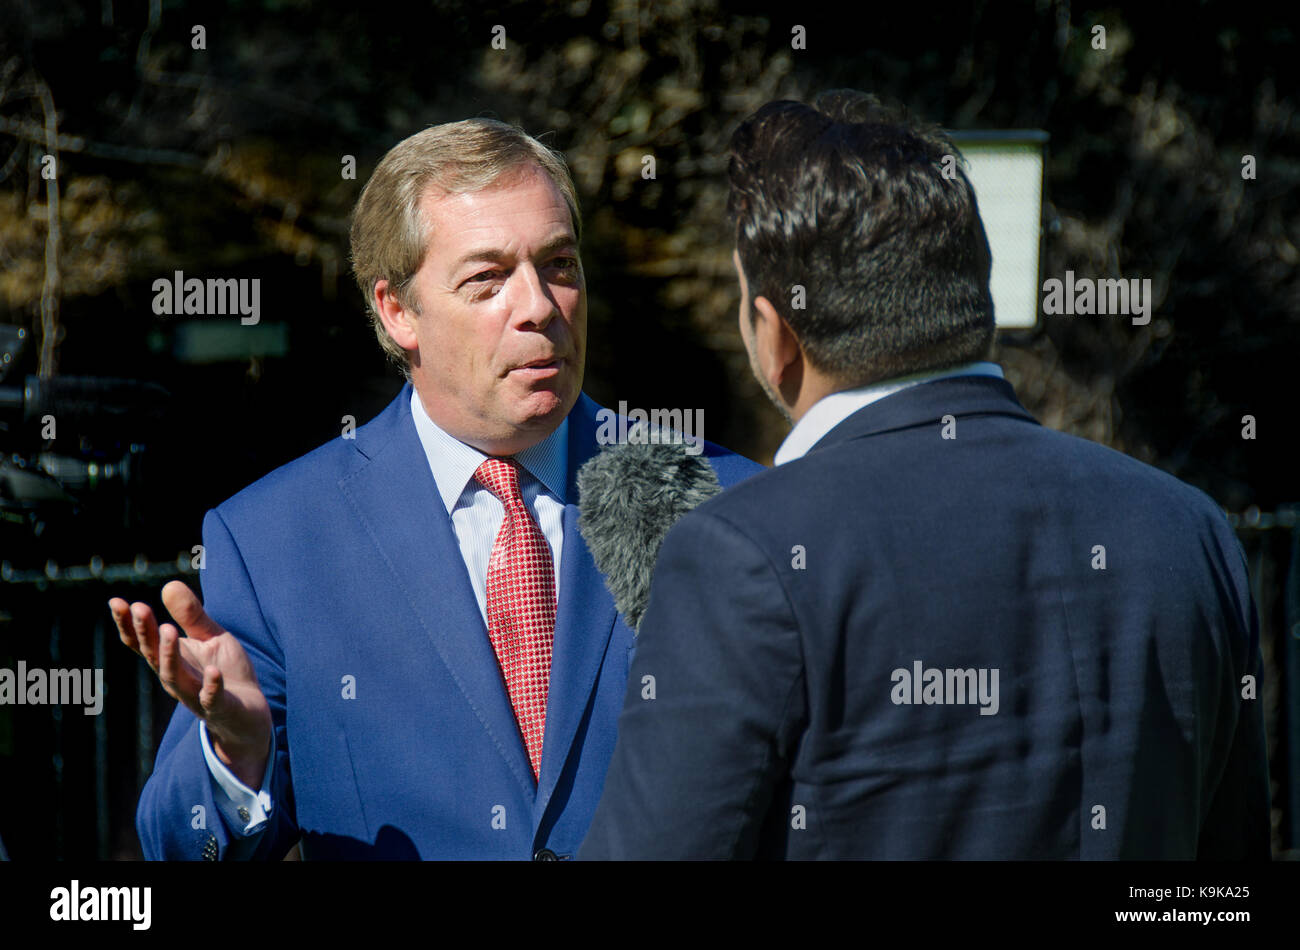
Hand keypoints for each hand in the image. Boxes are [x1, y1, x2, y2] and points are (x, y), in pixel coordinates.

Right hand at [110, 580, 271, 788]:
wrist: (249, 715)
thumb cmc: (225, 672)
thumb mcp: (211, 637)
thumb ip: (191, 615)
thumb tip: (168, 585)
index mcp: (172, 660)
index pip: (143, 642)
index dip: (128, 624)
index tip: (115, 601)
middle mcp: (177, 678)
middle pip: (154, 656)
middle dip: (145, 633)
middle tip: (139, 608)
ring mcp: (196, 695)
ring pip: (174, 677)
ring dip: (169, 655)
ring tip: (168, 630)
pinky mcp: (220, 708)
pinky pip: (212, 699)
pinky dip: (211, 687)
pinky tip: (213, 673)